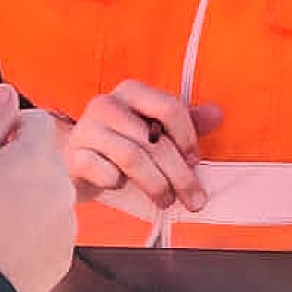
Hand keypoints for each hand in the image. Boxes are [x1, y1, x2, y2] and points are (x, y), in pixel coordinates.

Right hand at [0, 84, 75, 291]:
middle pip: (46, 160)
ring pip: (50, 196)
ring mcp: (67, 225)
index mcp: (35, 161)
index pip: (38, 122)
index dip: (10, 132)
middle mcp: (61, 190)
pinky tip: (4, 246)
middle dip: (20, 167)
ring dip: (28, 200)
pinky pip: (53, 230)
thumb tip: (7, 91)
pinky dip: (34, 233)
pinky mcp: (65, 256)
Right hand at [62, 80, 222, 211]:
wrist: (78, 161)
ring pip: (132, 158)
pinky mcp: (74, 155)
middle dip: (179, 174)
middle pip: (154, 140)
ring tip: (165, 200)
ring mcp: (87, 129)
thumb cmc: (122, 143)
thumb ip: (186, 121)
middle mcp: (107, 104)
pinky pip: (104, 172)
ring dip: (155, 184)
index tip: (195, 160)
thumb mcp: (155, 130)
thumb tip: (217, 114)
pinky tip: (122, 186)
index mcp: (131, 92)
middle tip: (193, 198)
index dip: (187, 137)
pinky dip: (118, 183)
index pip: (168, 107)